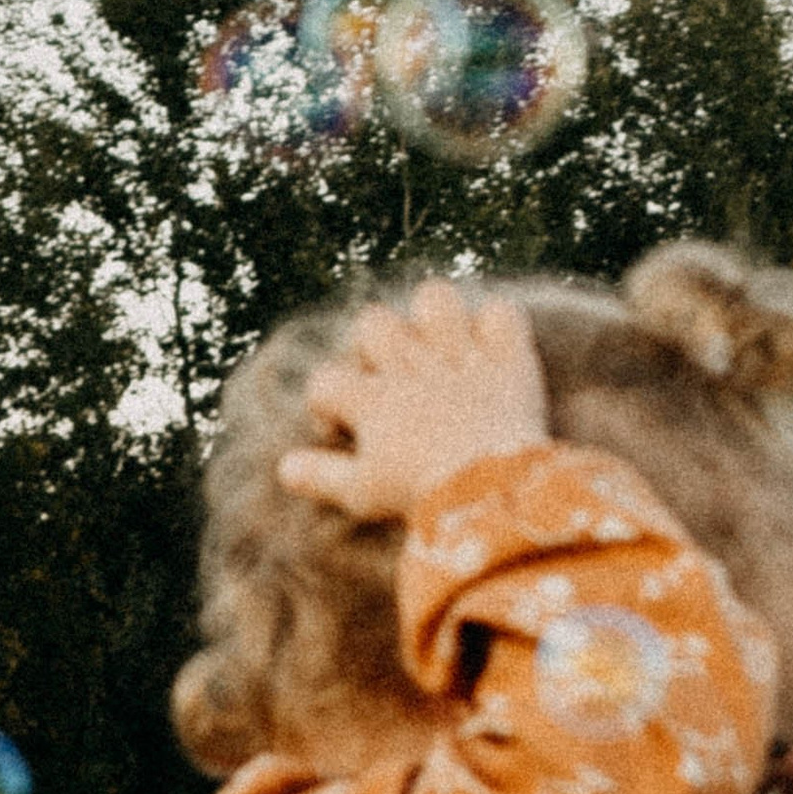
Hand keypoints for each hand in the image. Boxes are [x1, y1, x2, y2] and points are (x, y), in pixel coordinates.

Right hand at [280, 279, 549, 521]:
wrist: (490, 488)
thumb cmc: (420, 495)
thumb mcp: (362, 493)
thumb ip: (321, 476)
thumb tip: (284, 469)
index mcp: (371, 398)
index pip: (325, 380)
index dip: (325, 404)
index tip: (342, 432)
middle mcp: (411, 365)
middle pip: (374, 322)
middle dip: (376, 346)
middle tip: (393, 382)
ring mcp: (460, 356)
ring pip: (435, 298)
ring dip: (436, 317)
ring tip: (442, 348)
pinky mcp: (508, 360)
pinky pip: (502, 314)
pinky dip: (500, 327)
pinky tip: (497, 351)